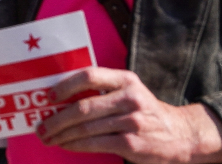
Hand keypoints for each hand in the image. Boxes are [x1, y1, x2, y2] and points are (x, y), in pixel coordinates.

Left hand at [38, 68, 221, 163]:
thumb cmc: (144, 110)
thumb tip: (61, 98)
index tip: (48, 96)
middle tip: (41, 126)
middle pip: (83, 106)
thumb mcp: (130, 91)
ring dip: (62, 134)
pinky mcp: (132, 144)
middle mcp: (130, 98)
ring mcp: (132, 122)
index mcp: (126, 79)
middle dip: (57, 118)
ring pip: (86, 128)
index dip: (65, 86)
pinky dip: (76, 145)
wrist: (180, 134)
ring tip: (48, 137)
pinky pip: (95, 144)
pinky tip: (66, 145)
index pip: (90, 76)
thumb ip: (103, 90)